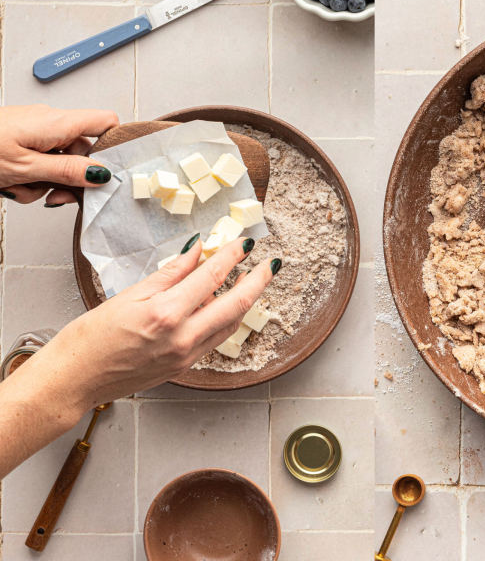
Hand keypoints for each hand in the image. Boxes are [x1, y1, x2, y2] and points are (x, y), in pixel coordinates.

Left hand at [0, 104, 118, 204]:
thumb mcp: (24, 167)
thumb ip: (66, 170)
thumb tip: (100, 173)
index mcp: (56, 122)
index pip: (105, 122)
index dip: (115, 144)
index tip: (114, 171)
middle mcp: (48, 122)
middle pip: (81, 152)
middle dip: (71, 178)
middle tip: (59, 195)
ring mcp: (34, 131)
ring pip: (58, 162)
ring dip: (44, 182)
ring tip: (21, 188)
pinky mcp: (21, 139)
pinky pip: (40, 162)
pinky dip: (30, 177)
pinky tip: (13, 184)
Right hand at [47, 235, 277, 406]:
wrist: (74, 380)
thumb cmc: (90, 338)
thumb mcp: (129, 295)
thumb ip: (170, 273)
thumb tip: (197, 251)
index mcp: (166, 314)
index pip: (212, 277)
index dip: (233, 256)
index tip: (245, 242)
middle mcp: (183, 338)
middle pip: (236, 305)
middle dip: (259, 281)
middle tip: (271, 264)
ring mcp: (187, 357)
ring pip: (230, 324)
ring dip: (245, 301)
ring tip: (251, 281)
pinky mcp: (185, 368)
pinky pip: (215, 339)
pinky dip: (224, 319)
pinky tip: (222, 305)